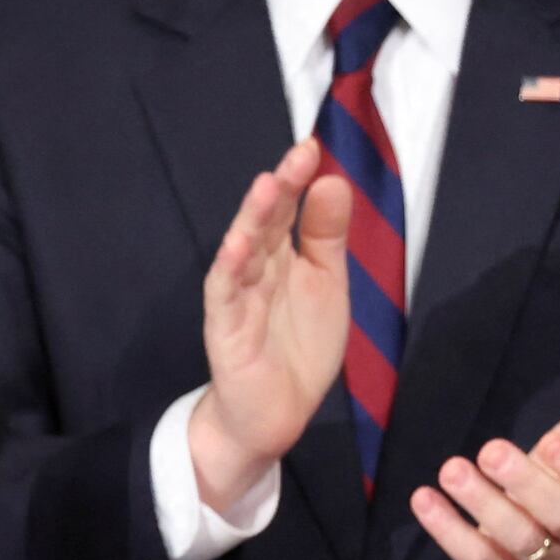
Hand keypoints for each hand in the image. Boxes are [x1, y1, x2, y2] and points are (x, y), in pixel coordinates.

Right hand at [188, 140, 355, 516]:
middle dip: (279, 190)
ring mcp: (237, 298)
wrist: (277, 412)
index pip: (288, 209)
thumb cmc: (298, 345)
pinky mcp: (226, 331)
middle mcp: (255, 269)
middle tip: (297, 157)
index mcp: (281, 255)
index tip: (312, 147)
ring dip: (252, 220)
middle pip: (264, 223)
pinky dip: (229, 270)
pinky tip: (237, 246)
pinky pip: (225, 296)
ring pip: (242, 252)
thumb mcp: (326, 283)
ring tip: (266, 187)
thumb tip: (334, 182)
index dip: (298, 180)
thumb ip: (327, 236)